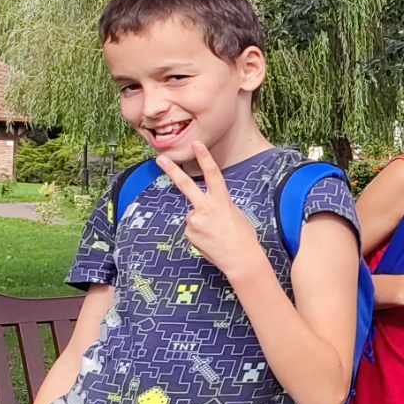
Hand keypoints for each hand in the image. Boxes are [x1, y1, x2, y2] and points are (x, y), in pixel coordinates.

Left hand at [154, 143, 264, 281]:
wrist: (241, 260)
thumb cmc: (244, 237)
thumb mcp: (236, 214)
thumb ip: (220, 205)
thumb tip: (206, 206)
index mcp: (222, 201)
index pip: (213, 174)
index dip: (205, 158)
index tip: (197, 144)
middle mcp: (206, 208)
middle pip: (186, 185)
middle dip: (172, 171)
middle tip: (160, 158)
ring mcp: (194, 221)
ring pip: (193, 215)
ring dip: (201, 223)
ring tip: (216, 235)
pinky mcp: (188, 233)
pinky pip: (191, 229)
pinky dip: (199, 233)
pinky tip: (210, 240)